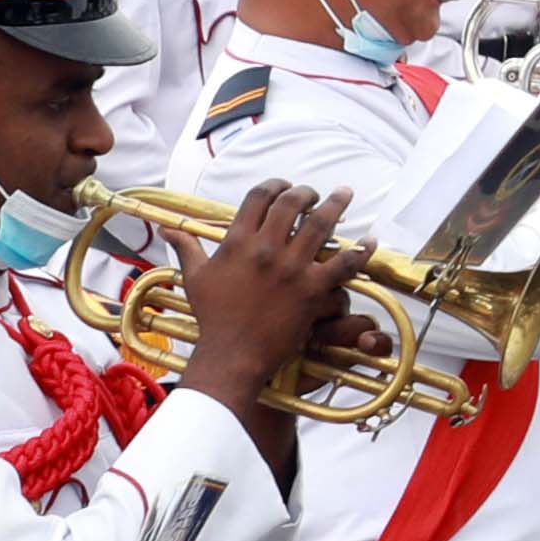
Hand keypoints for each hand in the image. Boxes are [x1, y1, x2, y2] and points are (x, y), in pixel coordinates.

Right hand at [165, 175, 364, 430]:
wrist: (231, 355)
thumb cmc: (212, 318)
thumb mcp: (195, 278)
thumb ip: (187, 248)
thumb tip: (169, 229)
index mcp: (237, 242)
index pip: (258, 197)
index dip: (275, 185)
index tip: (284, 186)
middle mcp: (265, 249)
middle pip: (292, 204)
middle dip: (306, 192)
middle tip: (315, 193)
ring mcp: (290, 268)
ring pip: (321, 224)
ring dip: (336, 205)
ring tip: (345, 194)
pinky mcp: (312, 290)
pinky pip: (343, 264)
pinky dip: (360, 251)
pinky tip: (370, 241)